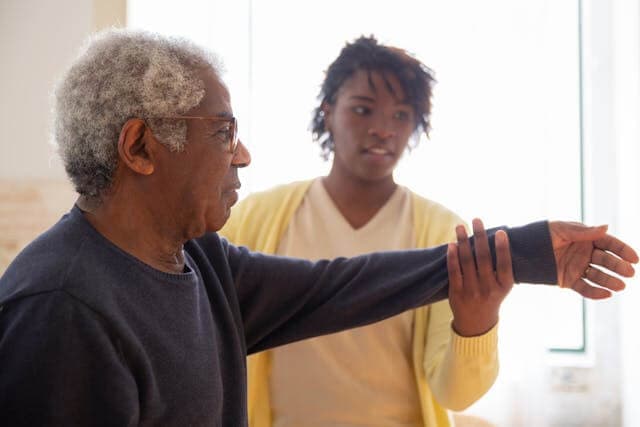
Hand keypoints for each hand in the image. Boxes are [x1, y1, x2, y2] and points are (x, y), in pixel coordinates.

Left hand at [447, 218, 513, 336]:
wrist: (476, 323)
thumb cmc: (491, 296)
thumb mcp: (502, 286)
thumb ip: (500, 267)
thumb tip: (495, 237)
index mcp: (504, 286)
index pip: (504, 265)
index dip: (503, 248)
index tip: (500, 231)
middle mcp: (488, 289)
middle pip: (483, 259)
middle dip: (480, 237)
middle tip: (476, 220)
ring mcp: (472, 291)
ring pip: (467, 262)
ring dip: (463, 242)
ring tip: (460, 227)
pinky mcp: (457, 293)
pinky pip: (454, 271)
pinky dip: (452, 257)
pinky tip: (451, 244)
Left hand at [549, 221, 638, 298]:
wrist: (520, 252)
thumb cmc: (541, 235)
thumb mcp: (561, 230)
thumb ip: (583, 232)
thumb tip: (607, 227)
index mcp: (585, 238)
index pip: (608, 244)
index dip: (622, 250)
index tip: (634, 258)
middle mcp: (584, 253)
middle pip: (606, 260)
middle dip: (619, 267)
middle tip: (629, 273)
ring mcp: (577, 267)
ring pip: (598, 276)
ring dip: (610, 281)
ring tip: (620, 286)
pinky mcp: (569, 280)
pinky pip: (585, 288)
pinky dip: (596, 293)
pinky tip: (607, 294)